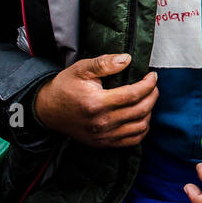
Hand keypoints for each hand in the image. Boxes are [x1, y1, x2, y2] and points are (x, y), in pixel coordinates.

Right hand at [32, 53, 157, 146]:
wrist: (48, 110)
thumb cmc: (65, 87)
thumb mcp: (81, 69)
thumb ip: (104, 63)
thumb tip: (127, 59)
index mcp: (96, 102)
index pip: (133, 94)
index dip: (148, 84)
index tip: (153, 75)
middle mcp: (102, 122)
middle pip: (140, 110)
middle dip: (152, 95)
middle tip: (153, 86)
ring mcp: (103, 136)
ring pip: (140, 126)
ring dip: (149, 111)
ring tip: (147, 99)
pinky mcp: (104, 144)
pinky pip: (133, 140)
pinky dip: (142, 129)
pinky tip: (141, 116)